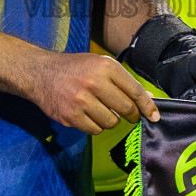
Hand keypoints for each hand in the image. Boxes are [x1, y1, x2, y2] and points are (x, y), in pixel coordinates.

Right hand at [30, 51, 159, 133]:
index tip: (155, 116)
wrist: (40, 73)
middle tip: (128, 114)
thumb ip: (123, 81)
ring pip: (111, 122)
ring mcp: (81, 101)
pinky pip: (95, 130)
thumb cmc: (74, 68)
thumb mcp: (100, 65)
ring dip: (110, 120)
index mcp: (105, 67)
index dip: (147, 106)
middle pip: (126, 108)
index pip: (134, 91)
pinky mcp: (70, 116)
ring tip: (100, 109)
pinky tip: (88, 114)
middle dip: (130, 114)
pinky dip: (95, 126)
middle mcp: (94, 83)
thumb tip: (147, 100)